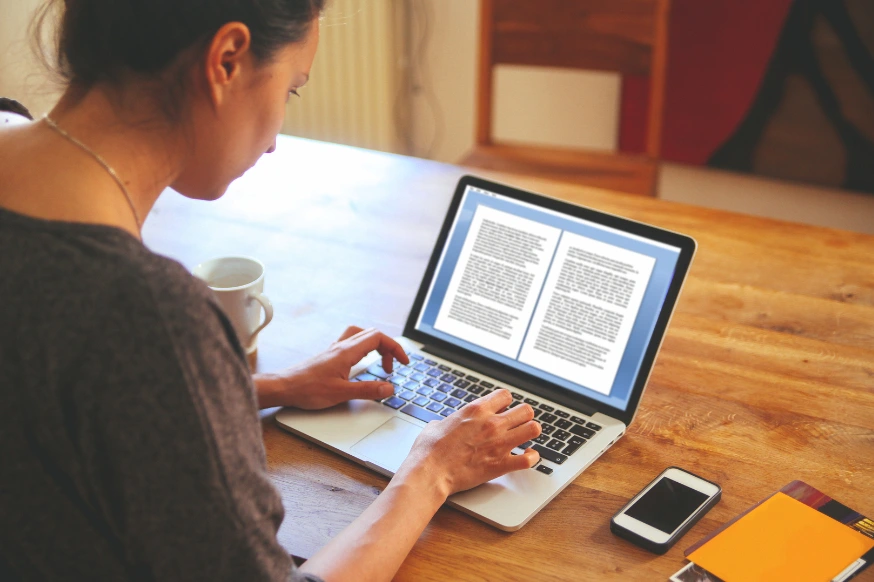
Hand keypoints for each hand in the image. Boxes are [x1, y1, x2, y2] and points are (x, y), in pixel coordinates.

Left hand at [254, 326, 408, 409]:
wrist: (284, 387)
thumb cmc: (307, 389)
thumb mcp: (341, 393)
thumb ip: (368, 390)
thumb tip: (389, 388)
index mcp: (347, 351)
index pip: (378, 338)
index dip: (395, 348)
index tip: (403, 362)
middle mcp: (341, 346)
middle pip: (372, 335)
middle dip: (388, 348)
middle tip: (392, 367)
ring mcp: (334, 350)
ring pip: (361, 336)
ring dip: (375, 346)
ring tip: (380, 363)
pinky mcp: (329, 357)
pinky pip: (351, 344)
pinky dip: (363, 350)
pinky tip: (361, 365)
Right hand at [397, 389, 540, 497]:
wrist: (430, 472)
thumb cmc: (429, 449)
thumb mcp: (436, 424)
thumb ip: (450, 421)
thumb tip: (446, 424)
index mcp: (476, 410)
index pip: (505, 395)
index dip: (505, 402)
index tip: (502, 409)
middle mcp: (492, 424)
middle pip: (526, 410)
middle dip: (523, 416)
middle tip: (517, 423)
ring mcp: (499, 444)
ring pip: (533, 429)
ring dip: (530, 432)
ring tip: (524, 437)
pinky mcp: (501, 464)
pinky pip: (529, 459)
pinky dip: (532, 458)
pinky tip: (527, 456)